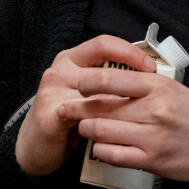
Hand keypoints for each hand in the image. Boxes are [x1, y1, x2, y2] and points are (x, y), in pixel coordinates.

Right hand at [15, 35, 156, 176]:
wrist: (36, 145)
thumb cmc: (67, 117)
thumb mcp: (86, 92)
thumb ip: (107, 81)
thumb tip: (147, 77)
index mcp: (71, 59)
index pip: (104, 44)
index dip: (129, 52)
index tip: (150, 67)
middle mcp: (60, 71)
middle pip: (102, 72)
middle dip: (131, 85)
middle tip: (153, 96)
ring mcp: (52, 92)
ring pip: (96, 98)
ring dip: (121, 108)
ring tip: (142, 116)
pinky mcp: (50, 115)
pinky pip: (85, 118)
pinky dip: (105, 125)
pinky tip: (120, 132)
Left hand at [66, 65, 188, 188]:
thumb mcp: (178, 90)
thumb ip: (148, 85)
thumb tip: (116, 81)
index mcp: (159, 87)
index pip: (112, 79)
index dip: (87, 81)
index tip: (76, 82)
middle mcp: (154, 110)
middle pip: (102, 106)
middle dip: (79, 107)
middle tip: (66, 107)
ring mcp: (152, 137)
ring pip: (103, 131)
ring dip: (88, 129)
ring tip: (84, 127)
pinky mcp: (152, 160)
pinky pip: (113, 155)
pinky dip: (101, 150)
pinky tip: (99, 146)